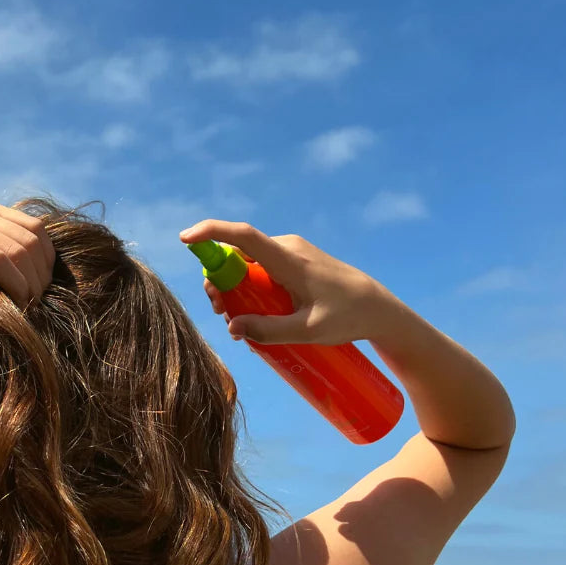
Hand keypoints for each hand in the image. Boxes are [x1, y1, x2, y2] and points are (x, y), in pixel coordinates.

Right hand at [178, 220, 389, 345]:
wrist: (379, 308)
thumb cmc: (347, 318)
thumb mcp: (307, 331)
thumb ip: (268, 331)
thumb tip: (233, 328)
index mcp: (289, 259)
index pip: (243, 237)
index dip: (212, 233)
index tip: (186, 239)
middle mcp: (287, 248)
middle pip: (238, 255)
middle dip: (221, 280)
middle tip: (222, 312)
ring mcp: (292, 252)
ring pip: (249, 263)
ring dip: (236, 287)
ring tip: (241, 321)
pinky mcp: (297, 261)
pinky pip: (263, 268)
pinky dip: (252, 287)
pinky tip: (259, 314)